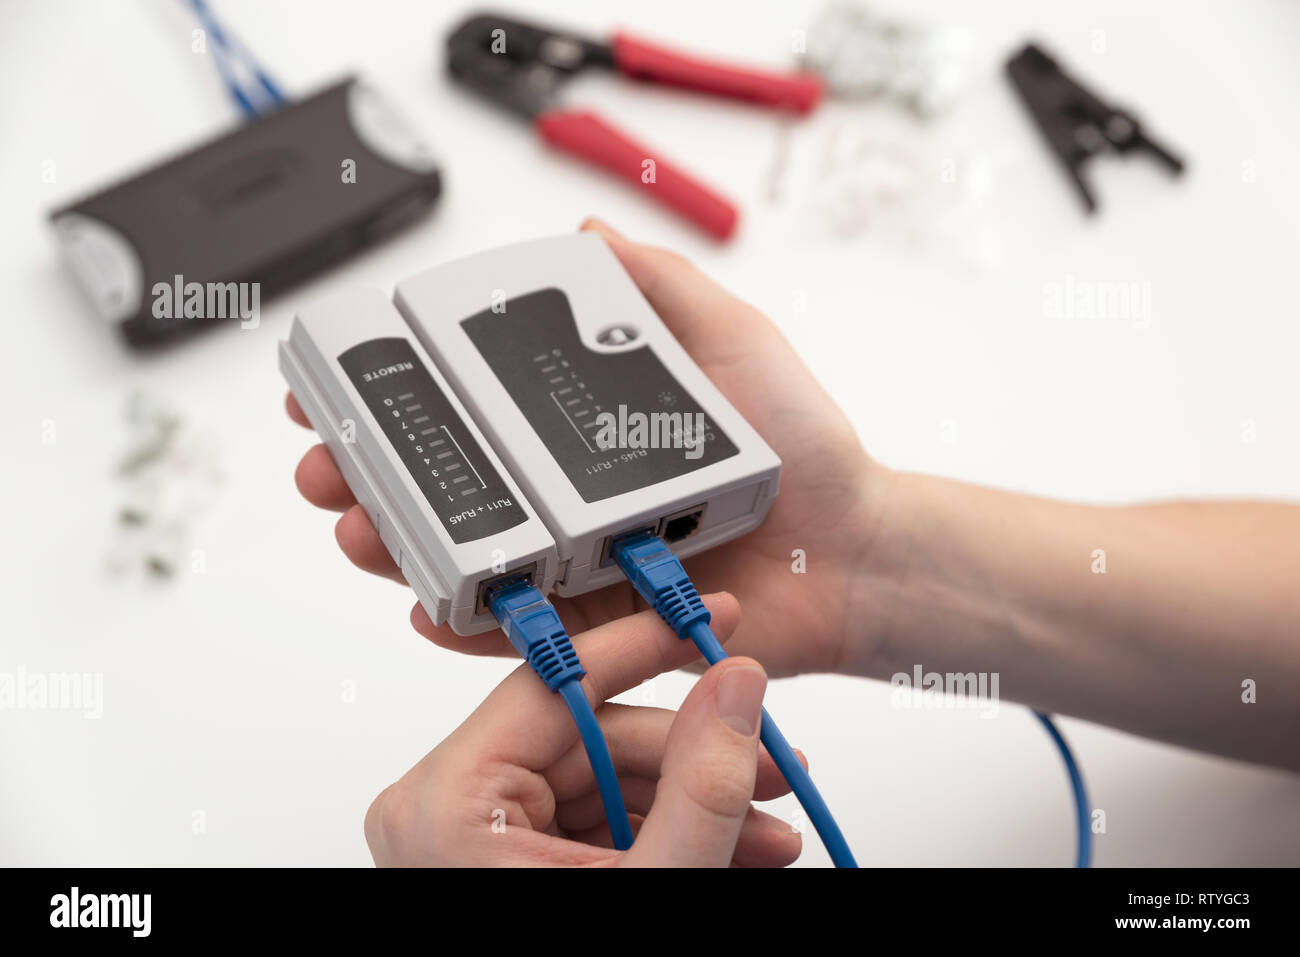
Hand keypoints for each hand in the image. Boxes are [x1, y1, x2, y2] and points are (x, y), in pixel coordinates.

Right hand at [286, 219, 888, 675]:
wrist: (856, 548)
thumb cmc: (804, 448)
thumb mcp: (729, 338)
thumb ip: (657, 286)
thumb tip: (585, 228)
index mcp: (582, 434)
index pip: (471, 414)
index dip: (402, 400)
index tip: (343, 381)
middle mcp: (566, 499)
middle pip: (448, 489)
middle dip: (372, 476)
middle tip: (329, 464)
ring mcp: (575, 564)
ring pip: (465, 561)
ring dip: (398, 547)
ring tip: (360, 526)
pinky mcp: (597, 628)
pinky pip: (518, 634)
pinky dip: (466, 625)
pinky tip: (427, 602)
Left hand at [363, 595, 803, 866]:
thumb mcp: (655, 886)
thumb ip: (702, 784)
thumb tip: (736, 687)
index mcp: (445, 806)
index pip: (557, 683)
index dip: (646, 647)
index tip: (706, 621)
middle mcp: (447, 813)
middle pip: (592, 737)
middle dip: (695, 753)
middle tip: (769, 760)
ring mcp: (473, 839)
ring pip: (602, 780)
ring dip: (693, 798)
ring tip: (768, 826)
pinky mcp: (505, 861)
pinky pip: (594, 820)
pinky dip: (664, 830)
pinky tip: (728, 847)